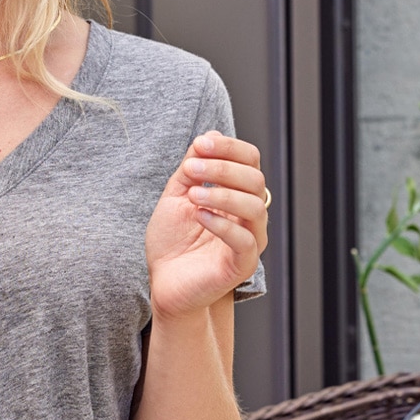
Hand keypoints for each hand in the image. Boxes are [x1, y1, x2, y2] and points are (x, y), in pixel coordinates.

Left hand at [145, 130, 267, 318]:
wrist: (165, 283)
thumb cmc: (172, 242)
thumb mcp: (176, 196)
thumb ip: (191, 169)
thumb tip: (209, 136)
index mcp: (236, 194)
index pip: (250, 161)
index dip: (229, 148)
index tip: (200, 144)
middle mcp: (248, 215)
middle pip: (255, 180)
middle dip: (223, 167)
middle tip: (192, 167)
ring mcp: (249, 239)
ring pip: (254, 207)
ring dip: (222, 194)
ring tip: (193, 195)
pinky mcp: (242, 264)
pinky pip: (245, 240)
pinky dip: (222, 223)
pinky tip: (199, 216)